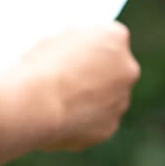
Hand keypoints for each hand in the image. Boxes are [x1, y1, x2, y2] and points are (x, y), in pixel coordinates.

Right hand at [24, 23, 140, 150]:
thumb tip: (76, 53)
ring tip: (60, 101)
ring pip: (109, 97)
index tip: (74, 53)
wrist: (37, 105)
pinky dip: (84, 121)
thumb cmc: (40, 67)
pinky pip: (98, 121)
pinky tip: (61, 118)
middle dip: (98, 73)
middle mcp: (127, 68)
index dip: (89, 45)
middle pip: (116, 68)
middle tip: (70, 78)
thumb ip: (75, 42)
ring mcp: (121, 100)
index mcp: (114, 37)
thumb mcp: (55, 39)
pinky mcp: (110, 128)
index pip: (109, 37)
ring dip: (93, 98)